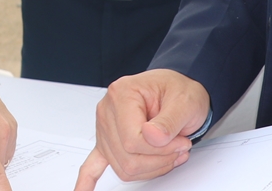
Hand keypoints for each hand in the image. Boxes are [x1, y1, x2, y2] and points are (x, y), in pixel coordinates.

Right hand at [73, 69, 210, 190]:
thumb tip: (152, 137)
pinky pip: (92, 164)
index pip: (132, 140)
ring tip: (168, 154)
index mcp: (122, 94)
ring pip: (122, 167)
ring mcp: (105, 128)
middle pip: (127, 157)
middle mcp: (108, 111)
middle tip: (179, 148)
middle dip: (158, 160)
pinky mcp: (108, 142)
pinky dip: (87, 181)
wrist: (175, 90)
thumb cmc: (176, 91)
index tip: (181, 144)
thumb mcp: (184, 101)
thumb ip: (169, 120)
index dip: (161, 149)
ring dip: (149, 168)